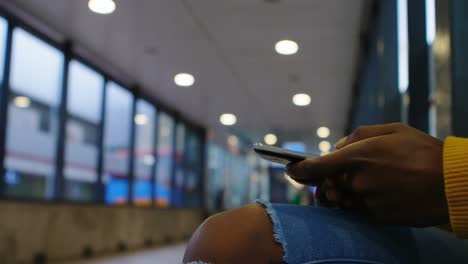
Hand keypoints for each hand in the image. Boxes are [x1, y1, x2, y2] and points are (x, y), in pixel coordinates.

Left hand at [286, 123, 448, 226]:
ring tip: (352, 183)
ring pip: (337, 201)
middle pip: (324, 186)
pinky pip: (354, 211)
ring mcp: (366, 202)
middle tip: (329, 175)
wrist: (452, 185)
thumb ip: (359, 135)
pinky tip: (371, 193)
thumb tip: (338, 146)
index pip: (316, 167)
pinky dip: (354, 202)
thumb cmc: (423, 152)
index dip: (298, 169)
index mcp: (359, 156)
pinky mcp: (376, 218)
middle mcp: (358, 182)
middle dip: (323, 181)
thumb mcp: (392, 131)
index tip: (289, 168)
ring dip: (337, 193)